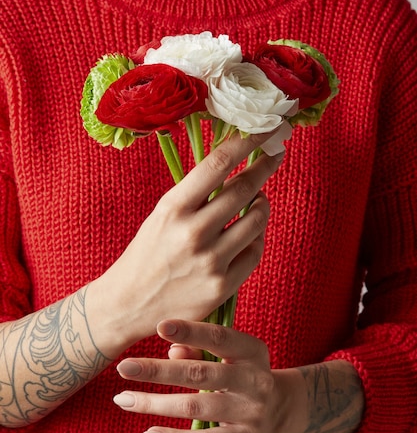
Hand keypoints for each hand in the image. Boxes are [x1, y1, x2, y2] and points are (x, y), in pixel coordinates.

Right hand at [87, 133, 281, 354]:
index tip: (265, 128)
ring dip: (263, 204)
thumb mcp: (162, 215)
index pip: (217, 164)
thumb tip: (235, 166)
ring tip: (258, 200)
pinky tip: (249, 233)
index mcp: (173, 208)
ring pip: (257, 220)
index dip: (247, 142)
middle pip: (244, 189)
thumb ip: (196, 195)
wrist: (130, 303)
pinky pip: (255, 252)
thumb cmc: (147, 253)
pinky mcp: (222, 286)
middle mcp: (192, 233)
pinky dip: (257, 237)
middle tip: (275, 155)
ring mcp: (210, 262)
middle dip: (265, 167)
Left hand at [113, 318, 300, 432]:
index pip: (219, 337)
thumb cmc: (241, 374)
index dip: (191, 331)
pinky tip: (149, 432)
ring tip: (123, 399)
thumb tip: (171, 350)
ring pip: (196, 406)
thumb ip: (199, 350)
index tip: (159, 326)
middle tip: (124, 367)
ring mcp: (251, 412)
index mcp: (252, 351)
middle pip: (201, 373)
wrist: (279, 409)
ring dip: (155, 404)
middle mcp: (255, 380)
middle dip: (159, 371)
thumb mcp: (229, 356)